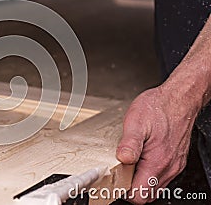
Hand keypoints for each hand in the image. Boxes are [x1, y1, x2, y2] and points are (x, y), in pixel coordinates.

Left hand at [116, 84, 199, 203]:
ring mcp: (173, 165)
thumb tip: (122, 159)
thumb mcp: (136, 121)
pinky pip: (161, 176)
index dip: (124, 192)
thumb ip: (129, 143)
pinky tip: (140, 159)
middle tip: (118, 173)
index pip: (140, 195)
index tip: (114, 182)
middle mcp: (168, 167)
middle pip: (147, 194)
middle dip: (131, 188)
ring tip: (128, 165)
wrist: (179, 98)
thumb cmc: (158, 107)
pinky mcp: (175, 160)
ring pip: (154, 186)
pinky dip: (148, 174)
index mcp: (157, 161)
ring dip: (140, 181)